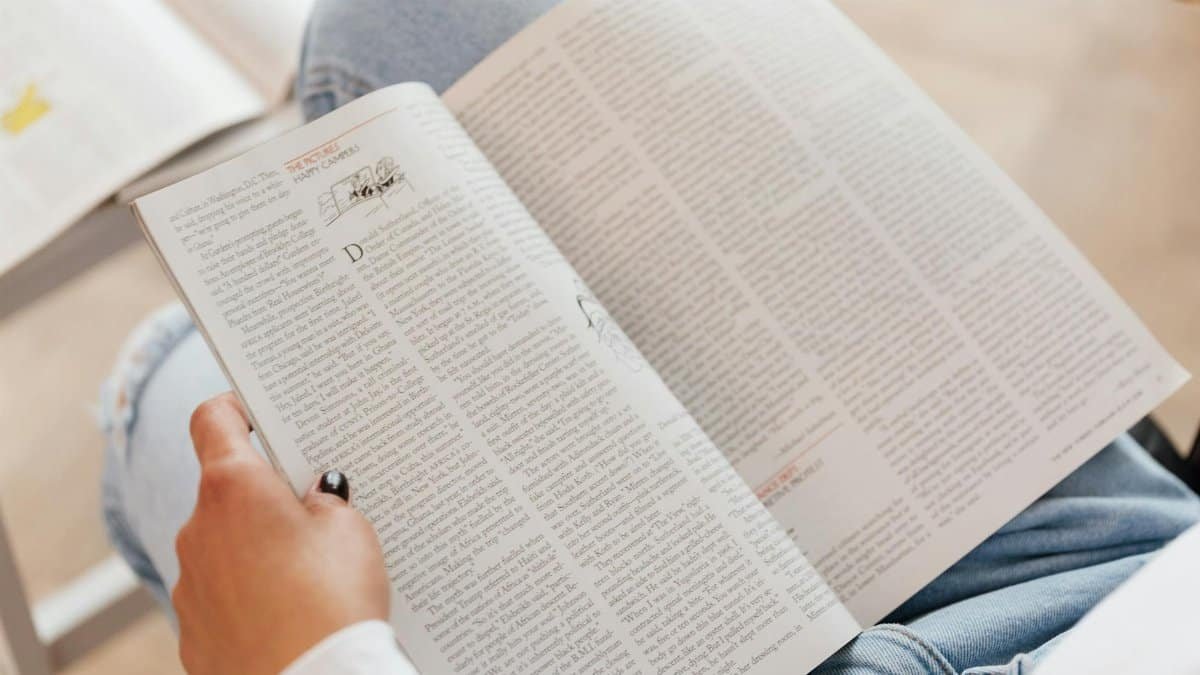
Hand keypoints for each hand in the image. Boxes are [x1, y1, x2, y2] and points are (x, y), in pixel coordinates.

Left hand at [173, 392, 389, 674]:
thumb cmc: (331, 602)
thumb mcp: (350, 531)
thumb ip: (325, 502)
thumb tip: (314, 499)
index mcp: (232, 487)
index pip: (214, 420)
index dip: (235, 407)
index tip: (256, 411)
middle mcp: (198, 530)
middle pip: (227, 491)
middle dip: (267, 496)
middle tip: (317, 511)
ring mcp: (190, 584)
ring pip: (225, 547)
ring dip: (258, 550)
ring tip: (312, 575)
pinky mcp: (194, 633)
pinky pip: (224, 598)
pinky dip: (252, 597)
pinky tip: (291, 614)